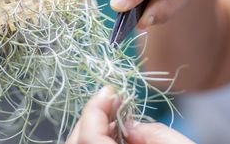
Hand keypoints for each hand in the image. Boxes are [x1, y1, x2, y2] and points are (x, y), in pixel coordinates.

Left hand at [65, 86, 194, 143]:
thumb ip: (152, 132)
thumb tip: (129, 123)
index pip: (89, 137)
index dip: (94, 109)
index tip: (109, 90)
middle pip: (77, 142)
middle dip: (90, 116)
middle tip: (111, 99)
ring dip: (94, 127)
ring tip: (116, 113)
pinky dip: (101, 138)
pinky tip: (117, 131)